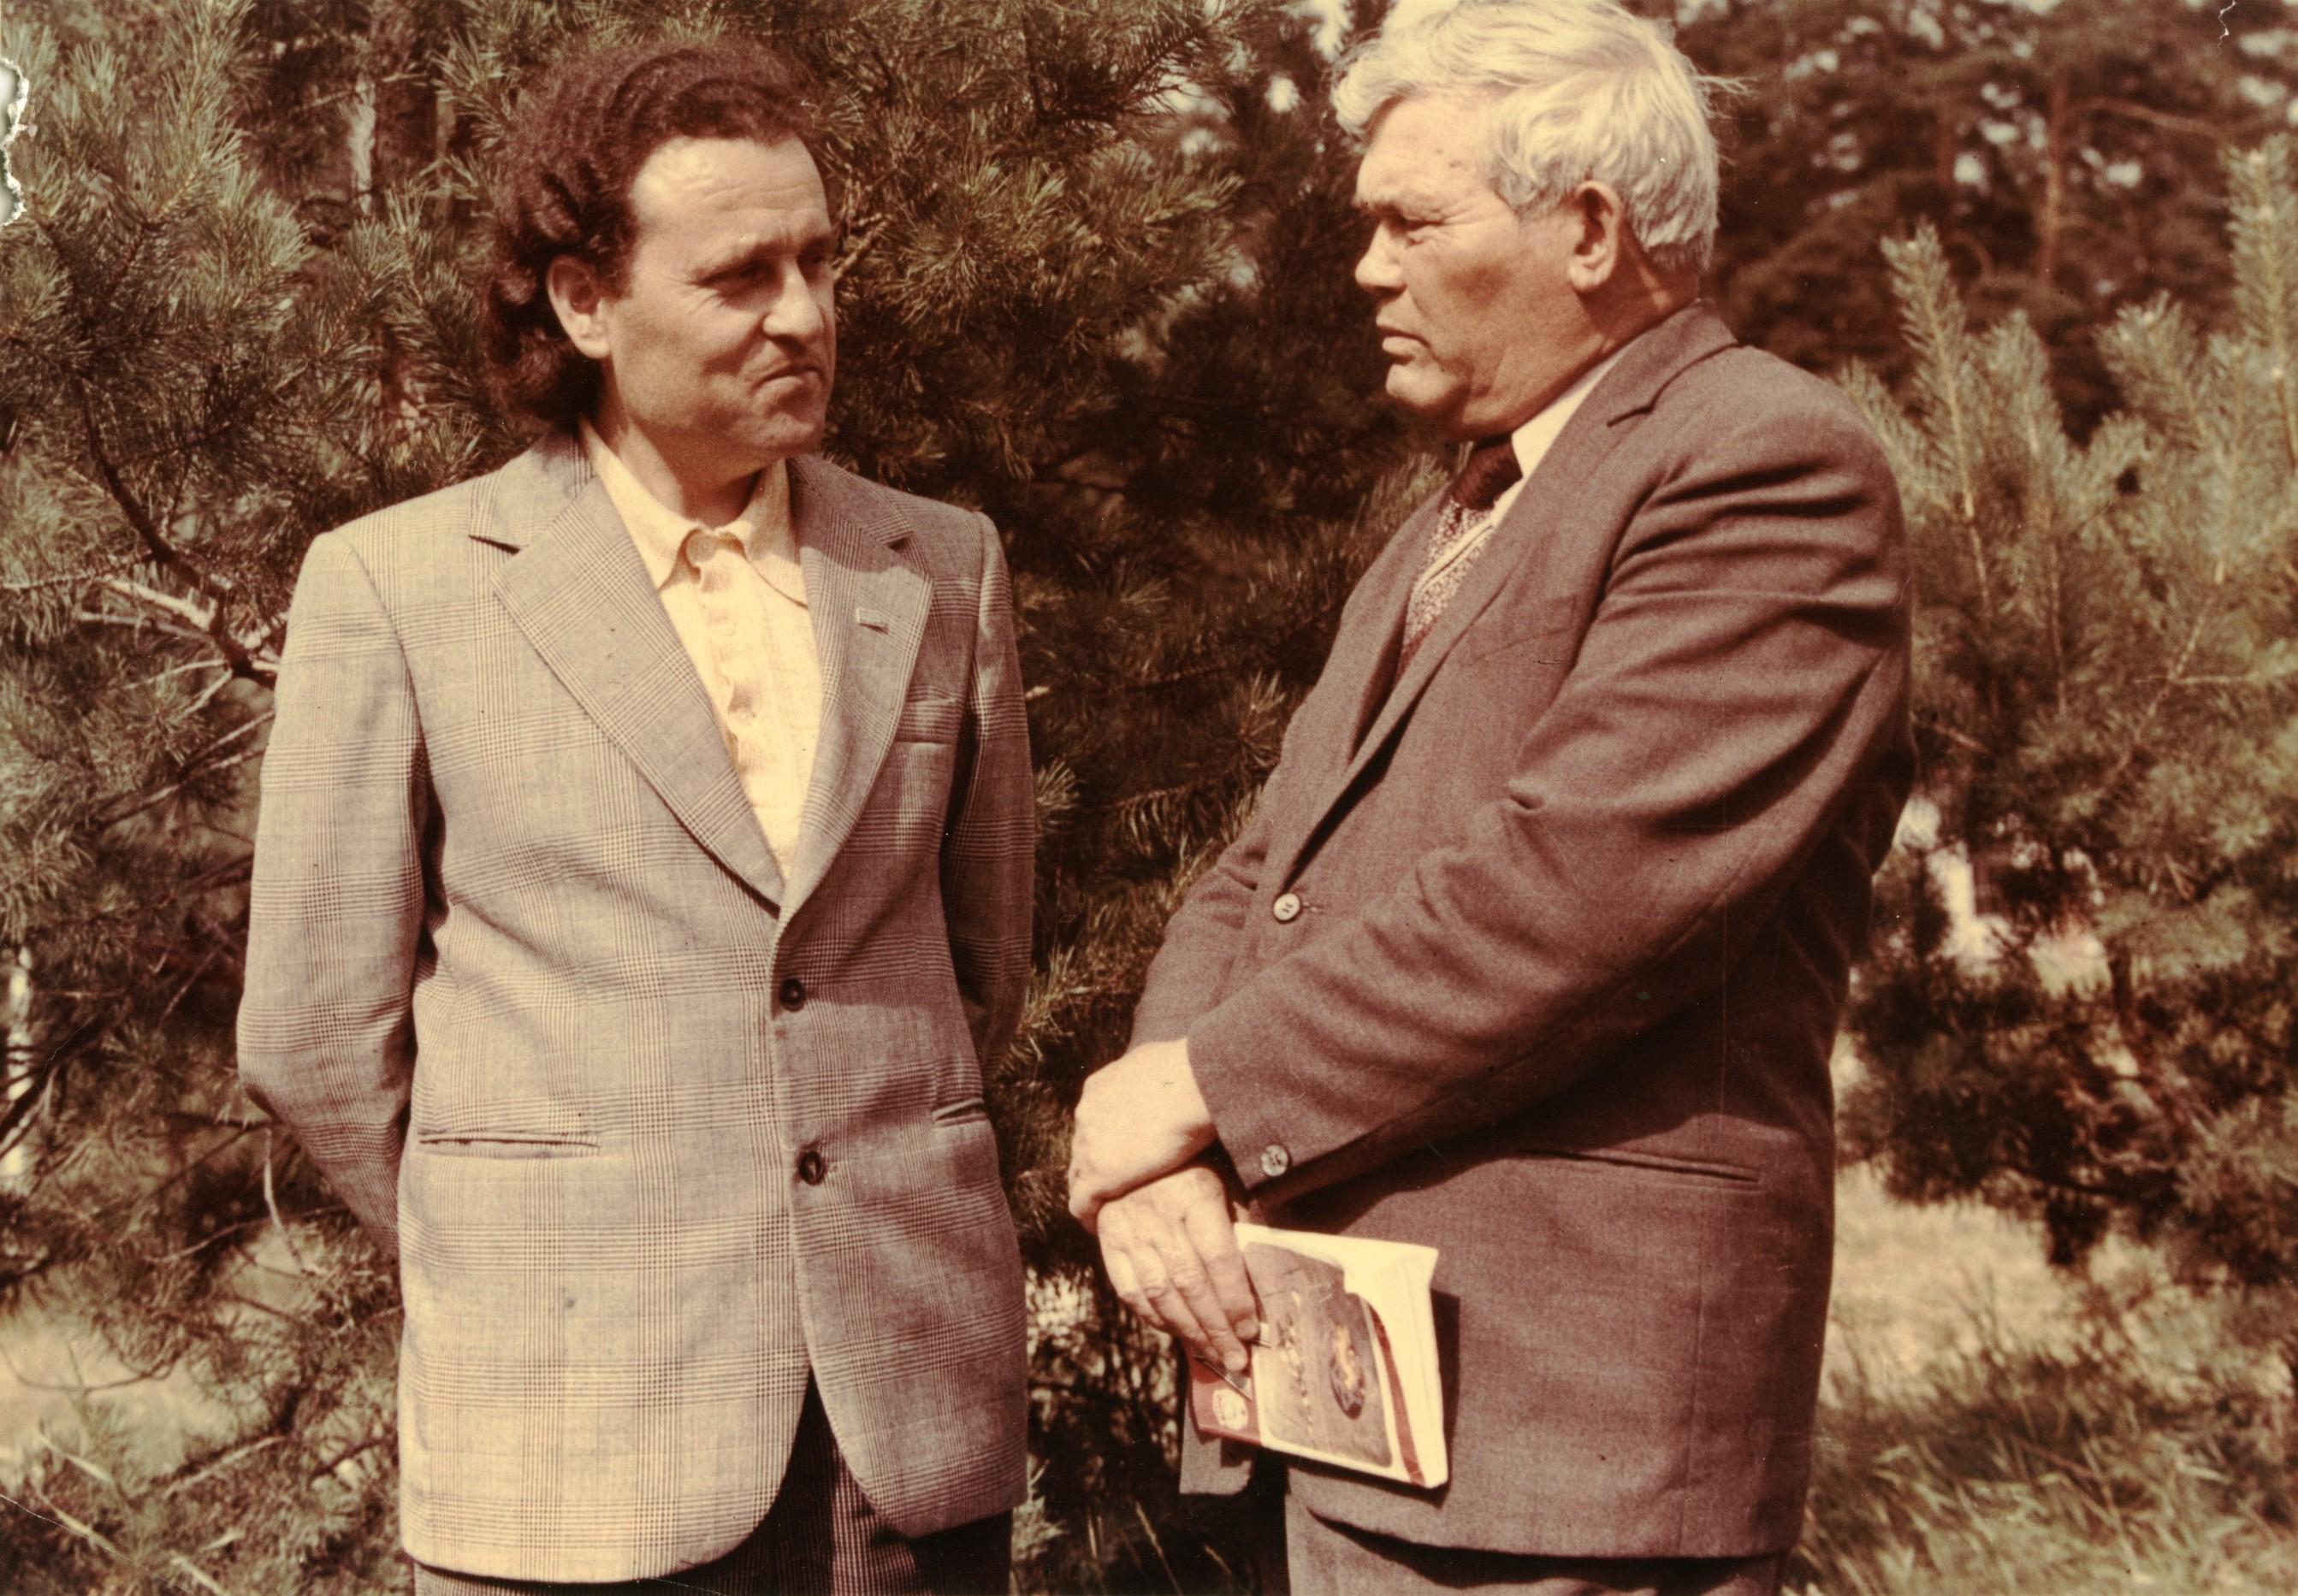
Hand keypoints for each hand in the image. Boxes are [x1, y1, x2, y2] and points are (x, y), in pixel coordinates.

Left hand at [1067, 1038, 1216, 1230]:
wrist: (1194, 1084)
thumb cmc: (1191, 1071)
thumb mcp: (1161, 1062)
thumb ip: (1153, 1075)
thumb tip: (1170, 1075)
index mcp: (1098, 1089)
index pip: (1092, 1123)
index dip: (1104, 1142)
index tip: (1119, 1155)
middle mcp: (1086, 1115)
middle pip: (1081, 1149)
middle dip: (1094, 1166)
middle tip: (1112, 1186)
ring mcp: (1089, 1147)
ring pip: (1078, 1177)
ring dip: (1091, 1193)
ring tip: (1104, 1211)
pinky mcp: (1098, 1176)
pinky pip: (1081, 1204)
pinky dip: (1088, 1216)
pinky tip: (1098, 1227)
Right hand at [1097, 1165, 1259, 1372]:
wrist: (1126, 1142)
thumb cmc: (1190, 1164)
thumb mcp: (1223, 1177)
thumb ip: (1241, 1216)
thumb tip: (1268, 1264)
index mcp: (1194, 1196)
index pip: (1218, 1258)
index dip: (1235, 1298)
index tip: (1251, 1329)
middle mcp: (1159, 1217)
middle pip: (1191, 1284)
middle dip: (1216, 1328)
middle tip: (1237, 1360)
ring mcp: (1130, 1231)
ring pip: (1160, 1293)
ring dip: (1189, 1332)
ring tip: (1213, 1356)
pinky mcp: (1110, 1241)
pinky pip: (1130, 1290)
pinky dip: (1153, 1317)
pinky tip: (1176, 1332)